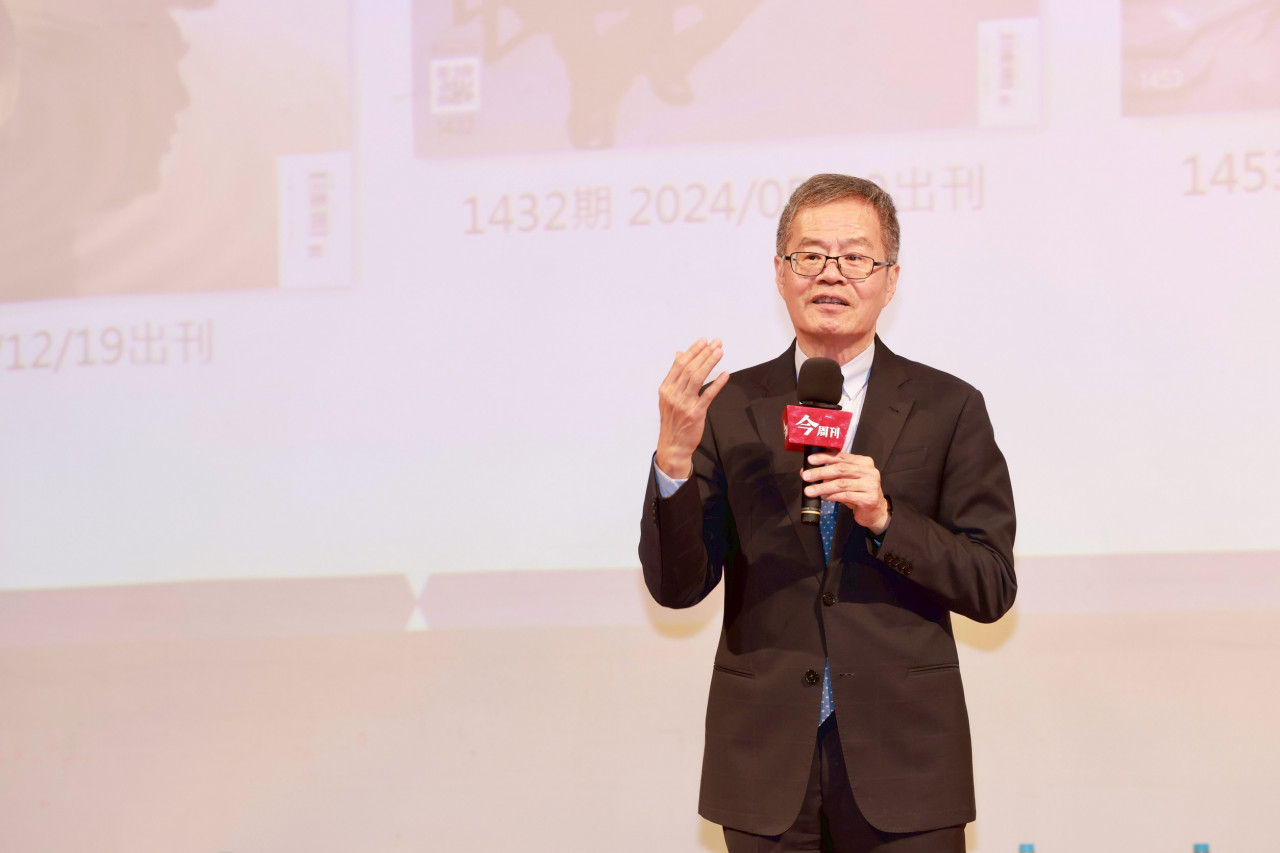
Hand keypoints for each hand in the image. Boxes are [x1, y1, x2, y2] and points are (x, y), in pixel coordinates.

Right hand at [655, 338, 729, 479]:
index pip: (679, 365)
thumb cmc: (672, 421)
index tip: (703, 341)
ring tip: (719, 352)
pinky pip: (708, 395)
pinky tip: (725, 374)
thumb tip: (678, 354)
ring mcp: (684, 404)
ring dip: (709, 363)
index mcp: (666, 389)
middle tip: (716, 343)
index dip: (692, 351)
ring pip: (697, 378)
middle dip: (704, 353)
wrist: (673, 445)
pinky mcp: (695, 413)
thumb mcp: (668, 397)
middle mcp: (673, 395)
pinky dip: (717, 383)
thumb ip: (674, 376)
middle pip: (689, 369)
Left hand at [801, 452, 890, 534]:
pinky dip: (832, 496)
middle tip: (806, 476)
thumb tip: (806, 471)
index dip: (825, 458)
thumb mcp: (845, 480)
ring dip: (823, 487)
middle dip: (821, 472)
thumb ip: (829, 474)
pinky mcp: (869, 498)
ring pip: (842, 484)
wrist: (875, 511)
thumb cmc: (858, 493)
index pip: (842, 457)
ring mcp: (871, 485)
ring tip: (810, 490)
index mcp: (864, 462)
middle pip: (841, 469)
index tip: (810, 460)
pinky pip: (846, 496)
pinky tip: (824, 497)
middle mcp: (869, 471)